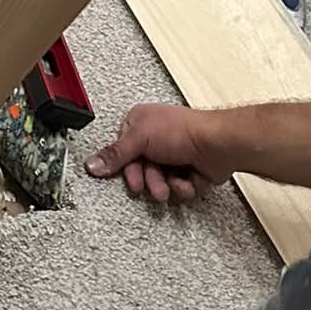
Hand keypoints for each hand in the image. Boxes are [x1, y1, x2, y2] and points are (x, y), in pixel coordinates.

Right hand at [86, 104, 227, 203]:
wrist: (217, 145)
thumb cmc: (182, 131)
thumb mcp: (139, 139)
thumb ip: (115, 154)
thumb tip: (92, 164)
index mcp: (141, 122)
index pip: (122, 150)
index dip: (126, 168)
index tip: (132, 180)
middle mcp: (156, 137)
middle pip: (141, 169)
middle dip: (150, 181)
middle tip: (155, 185)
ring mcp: (174, 153)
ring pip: (160, 180)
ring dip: (168, 187)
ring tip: (175, 183)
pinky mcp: (190, 169)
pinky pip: (179, 186)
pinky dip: (184, 187)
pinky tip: (189, 180)